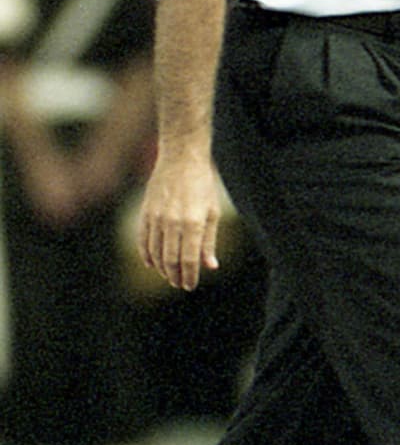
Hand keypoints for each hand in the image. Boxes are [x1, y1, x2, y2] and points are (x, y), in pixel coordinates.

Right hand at [138, 146, 221, 290]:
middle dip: (175, 276)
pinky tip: (152, 263)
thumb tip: (210, 266)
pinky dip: (146, 255)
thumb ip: (209, 241)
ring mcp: (156, 217)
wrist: (181, 158)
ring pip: (155, 253)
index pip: (189, 260)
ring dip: (161, 268)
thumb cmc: (202, 185)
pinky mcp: (145, 212)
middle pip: (170, 260)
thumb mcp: (212, 212)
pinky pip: (142, 240)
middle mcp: (173, 222)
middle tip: (179, 284)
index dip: (189, 276)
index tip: (190, 286)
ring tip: (169, 276)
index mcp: (193, 222)